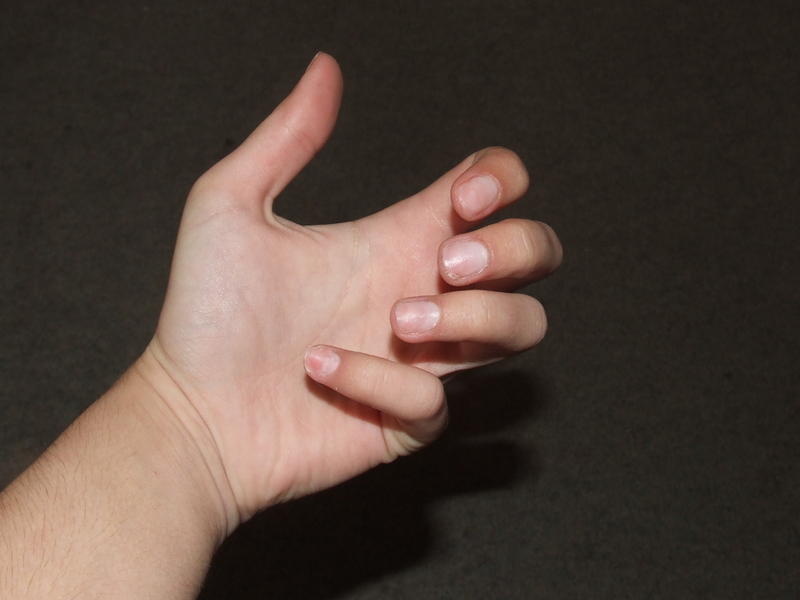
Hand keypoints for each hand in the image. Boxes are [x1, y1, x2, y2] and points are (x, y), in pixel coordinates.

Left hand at [141, 52, 562, 525]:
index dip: (501, 182)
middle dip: (515, 249)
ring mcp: (423, 359)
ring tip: (398, 319)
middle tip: (444, 263)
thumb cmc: (207, 314)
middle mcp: (423, 291)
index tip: (460, 199)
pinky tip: (323, 370)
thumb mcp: (230, 205)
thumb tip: (324, 67)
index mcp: (398, 238)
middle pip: (537, 255)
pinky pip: (436, 402)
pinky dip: (385, 383)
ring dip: (474, 318)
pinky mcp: (407, 419)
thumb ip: (285, 138)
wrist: (190, 410)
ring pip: (522, 328)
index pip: (495, 192)